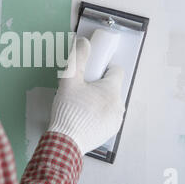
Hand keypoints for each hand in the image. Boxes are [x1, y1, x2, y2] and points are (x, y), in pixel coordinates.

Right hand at [48, 37, 124, 154]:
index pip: (117, 70)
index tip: (92, 73)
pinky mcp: (110, 131)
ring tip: (80, 105)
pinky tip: (83, 117)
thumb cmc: (68, 110)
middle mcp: (119, 105)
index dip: (104, 69)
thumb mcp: (69, 80)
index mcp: (112, 90)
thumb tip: (83, 42)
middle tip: (80, 91)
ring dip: (99, 101)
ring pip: (109, 102)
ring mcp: (116, 120)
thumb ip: (78, 58)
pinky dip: (98, 115)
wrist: (66, 141)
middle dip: (98, 86)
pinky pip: (107, 116)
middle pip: (111, 87)